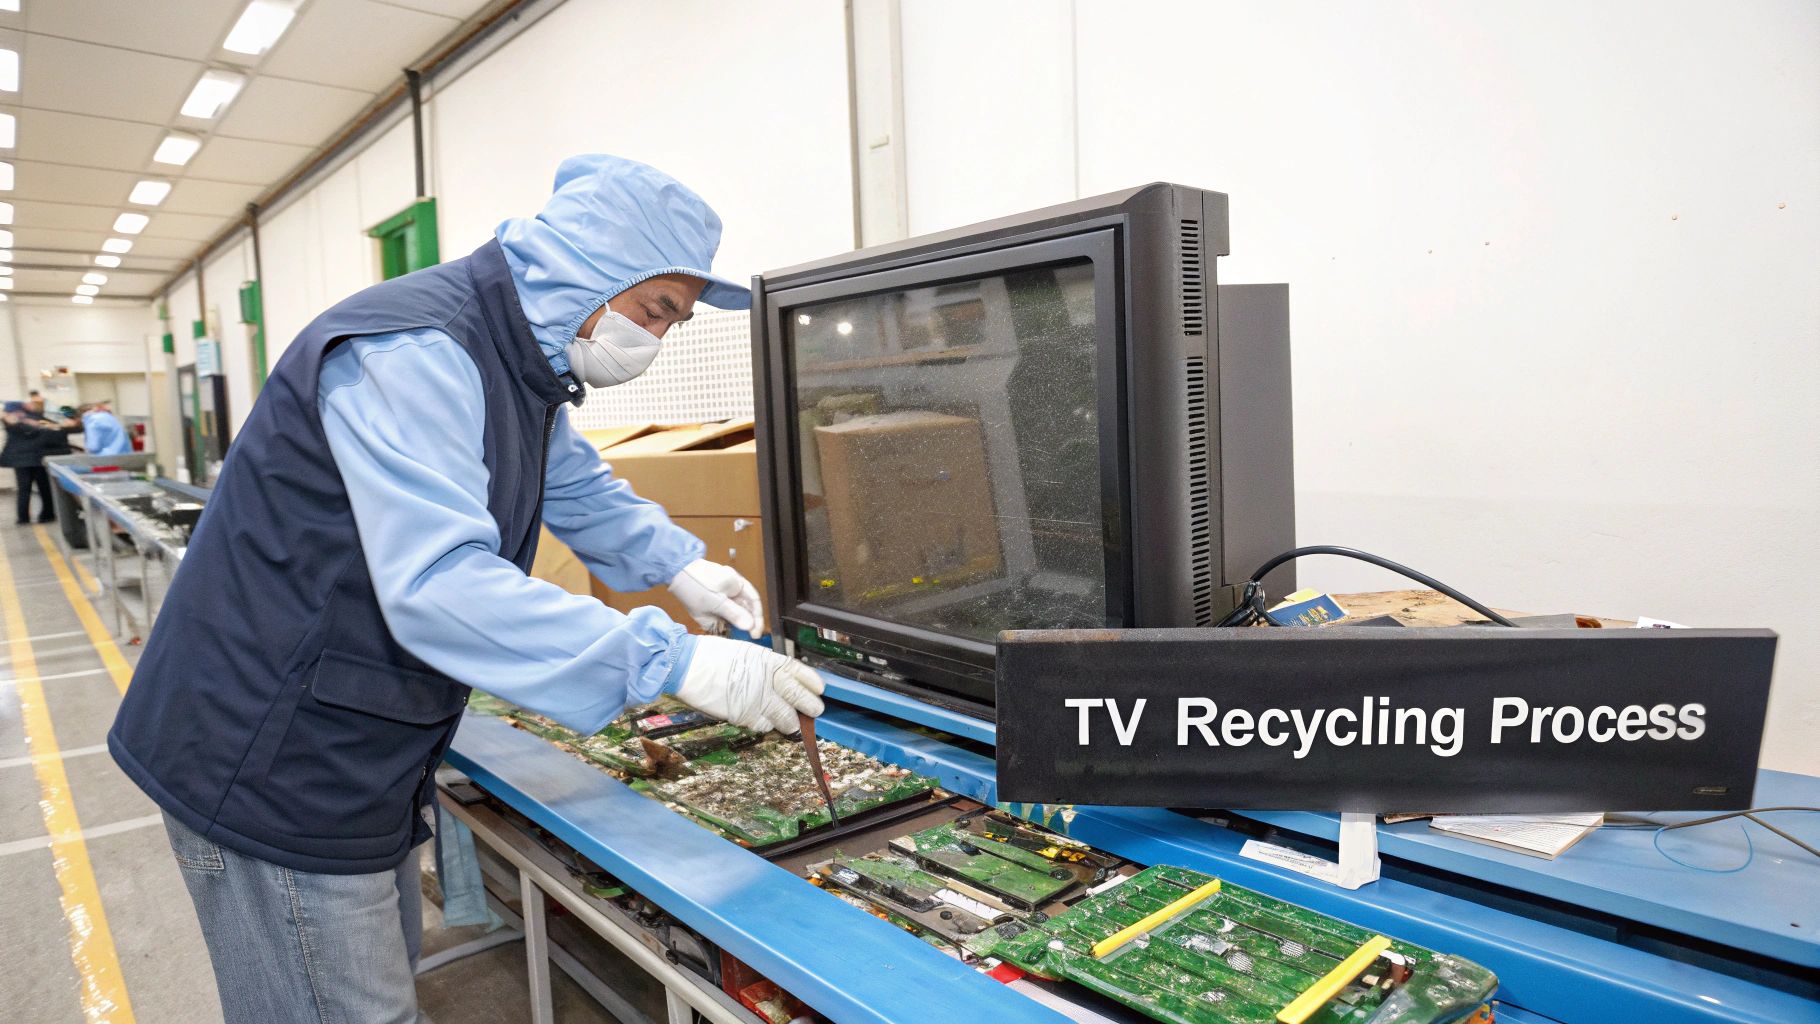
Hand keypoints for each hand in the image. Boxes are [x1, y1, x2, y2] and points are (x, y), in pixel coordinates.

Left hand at [667, 559, 762, 633]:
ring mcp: (721, 594)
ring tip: (736, 635)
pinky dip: (723, 621)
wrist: (674, 574)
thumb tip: (750, 626)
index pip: (754, 601)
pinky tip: (723, 629)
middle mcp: (732, 588)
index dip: (757, 618)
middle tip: (748, 637)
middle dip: (747, 622)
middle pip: (745, 607)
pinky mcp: (711, 601)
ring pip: (734, 611)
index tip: (755, 633)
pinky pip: (722, 613)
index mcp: (737, 583)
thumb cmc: (697, 585)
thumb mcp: (716, 602)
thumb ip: (734, 614)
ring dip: (735, 623)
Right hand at [672, 636, 823, 734]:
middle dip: (810, 707)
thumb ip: (765, 667)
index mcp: (767, 660)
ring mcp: (755, 699)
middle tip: (815, 711)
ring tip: (791, 723)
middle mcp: (766, 680)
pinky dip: (766, 725)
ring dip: (790, 722)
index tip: (819, 689)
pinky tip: (764, 720)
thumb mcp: (745, 652)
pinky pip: (763, 726)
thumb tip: (780, 680)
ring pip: (785, 718)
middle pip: (799, 698)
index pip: (799, 673)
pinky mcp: (743, 716)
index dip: (812, 683)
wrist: (687, 666)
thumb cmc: (711, 656)